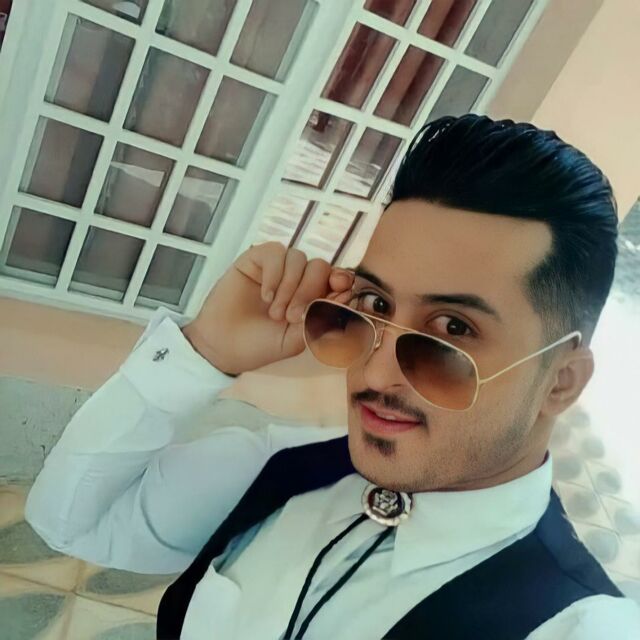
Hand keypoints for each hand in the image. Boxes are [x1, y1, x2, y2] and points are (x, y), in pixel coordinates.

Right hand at [182, 242, 354, 374]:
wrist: (222, 347)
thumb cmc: (259, 345)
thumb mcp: (297, 340)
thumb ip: (320, 319)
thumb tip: (344, 296)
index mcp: (311, 297)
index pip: (336, 279)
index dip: (342, 281)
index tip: (339, 291)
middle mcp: (297, 280)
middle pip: (319, 267)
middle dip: (309, 291)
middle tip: (291, 317)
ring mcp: (277, 269)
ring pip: (299, 258)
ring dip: (290, 287)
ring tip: (274, 312)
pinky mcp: (256, 260)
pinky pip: (275, 253)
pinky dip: (275, 275)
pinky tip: (266, 296)